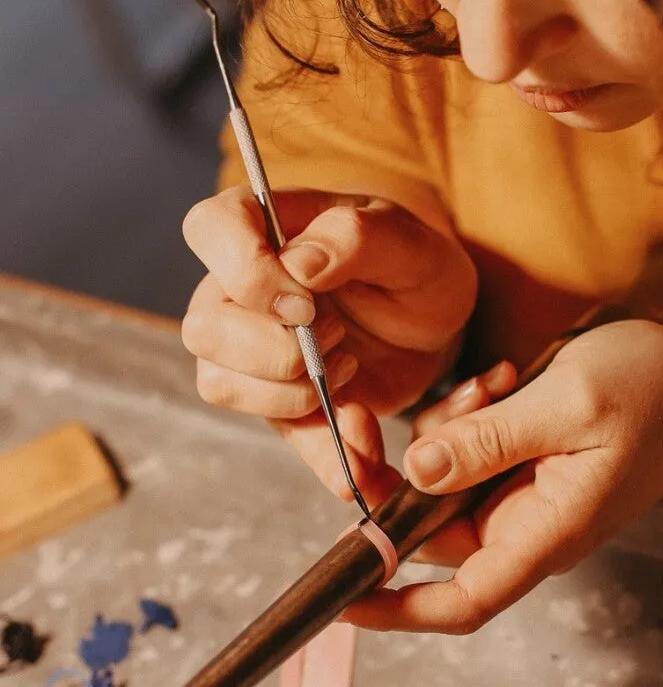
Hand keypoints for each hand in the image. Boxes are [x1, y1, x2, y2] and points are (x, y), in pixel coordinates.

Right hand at [181, 186, 476, 500]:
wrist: (433, 321)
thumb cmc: (412, 263)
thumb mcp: (407, 240)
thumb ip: (355, 237)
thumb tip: (298, 264)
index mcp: (263, 226)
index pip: (210, 229)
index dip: (248, 273)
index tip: (306, 303)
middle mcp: (237, 288)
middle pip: (204, 328)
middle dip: (277, 350)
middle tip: (340, 339)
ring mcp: (247, 349)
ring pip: (221, 385)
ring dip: (295, 395)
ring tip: (352, 372)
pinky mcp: (277, 399)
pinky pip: (278, 434)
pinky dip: (325, 453)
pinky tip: (366, 460)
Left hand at [342, 319, 662, 634]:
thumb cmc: (656, 394)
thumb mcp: (570, 404)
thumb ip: (491, 439)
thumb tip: (416, 471)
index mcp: (545, 531)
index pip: (462, 600)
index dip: (396, 609)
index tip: (340, 599)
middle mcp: (527, 525)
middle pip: (428, 530)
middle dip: (392, 477)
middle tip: (368, 419)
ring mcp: (523, 495)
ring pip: (439, 482)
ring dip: (444, 430)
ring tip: (499, 382)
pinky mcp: (520, 464)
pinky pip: (463, 451)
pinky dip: (466, 414)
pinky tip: (506, 379)